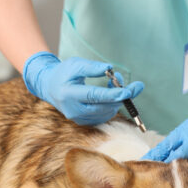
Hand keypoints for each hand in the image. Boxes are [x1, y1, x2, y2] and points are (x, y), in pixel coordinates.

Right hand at [23, 52, 143, 124]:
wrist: (50, 88)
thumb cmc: (64, 73)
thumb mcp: (75, 64)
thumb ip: (92, 67)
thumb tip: (110, 68)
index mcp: (69, 94)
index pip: (93, 96)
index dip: (111, 94)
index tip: (127, 91)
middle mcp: (74, 110)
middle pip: (104, 107)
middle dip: (122, 97)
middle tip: (137, 86)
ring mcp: (79, 119)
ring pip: (107, 112)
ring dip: (117, 98)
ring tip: (115, 81)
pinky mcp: (85, 122)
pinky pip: (105, 115)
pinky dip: (112, 104)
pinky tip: (111, 94)